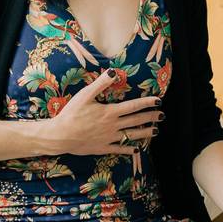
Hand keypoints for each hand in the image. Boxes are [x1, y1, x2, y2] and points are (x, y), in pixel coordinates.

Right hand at [40, 69, 160, 155]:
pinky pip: (120, 149)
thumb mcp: (85, 95)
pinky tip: (138, 150)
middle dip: (151, 117)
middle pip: (136, 120)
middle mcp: (113, 125)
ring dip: (145, 133)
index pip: (134, 106)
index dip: (147, 102)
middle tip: (162, 115)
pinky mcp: (103, 148)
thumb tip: (114, 71)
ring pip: (132, 135)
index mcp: (110, 112)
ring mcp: (109, 138)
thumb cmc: (71, 114)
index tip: (158, 100)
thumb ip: (101, 83)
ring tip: (155, 131)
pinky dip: (130, 149)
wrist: (60, 136)